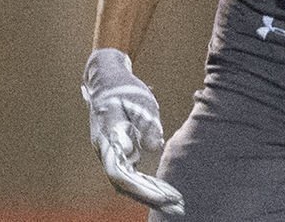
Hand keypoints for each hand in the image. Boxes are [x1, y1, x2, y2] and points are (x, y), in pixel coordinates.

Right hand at [81, 48, 184, 215]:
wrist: (106, 79)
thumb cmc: (124, 88)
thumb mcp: (139, 100)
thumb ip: (146, 123)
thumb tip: (153, 146)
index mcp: (107, 137)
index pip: (120, 173)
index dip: (140, 189)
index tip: (163, 197)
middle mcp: (106, 150)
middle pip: (124, 184)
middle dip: (150, 198)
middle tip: (178, 206)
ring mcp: (112, 153)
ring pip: (128, 183)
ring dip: (151, 194)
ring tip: (177, 203)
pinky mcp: (120, 153)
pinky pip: (132, 176)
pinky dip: (149, 185)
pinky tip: (167, 191)